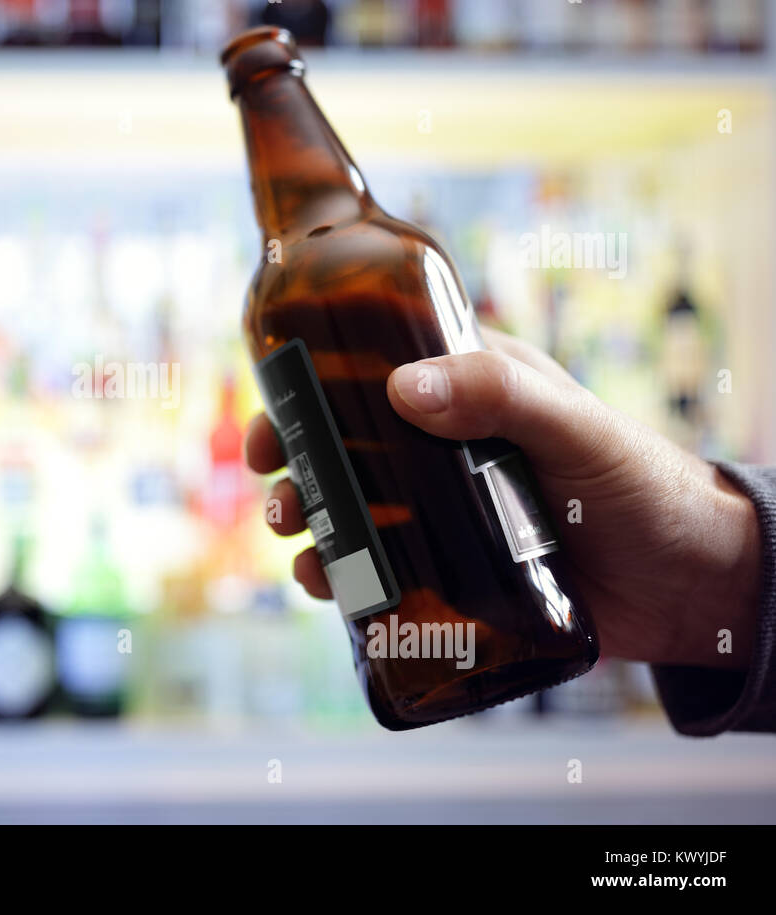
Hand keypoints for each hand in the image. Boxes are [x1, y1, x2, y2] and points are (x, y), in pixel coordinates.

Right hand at [245, 329, 760, 669]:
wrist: (689, 585)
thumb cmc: (643, 486)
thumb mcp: (574, 428)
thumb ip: (498, 397)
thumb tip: (399, 388)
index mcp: (466, 390)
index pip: (369, 373)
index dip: (308, 390)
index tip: (271, 416)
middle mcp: (443, 447)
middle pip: (345, 447)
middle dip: (299, 469)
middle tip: (281, 497)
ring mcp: (442, 511)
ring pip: (353, 510)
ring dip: (313, 525)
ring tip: (299, 547)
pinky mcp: (449, 572)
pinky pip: (380, 570)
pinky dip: (343, 578)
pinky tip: (327, 588)